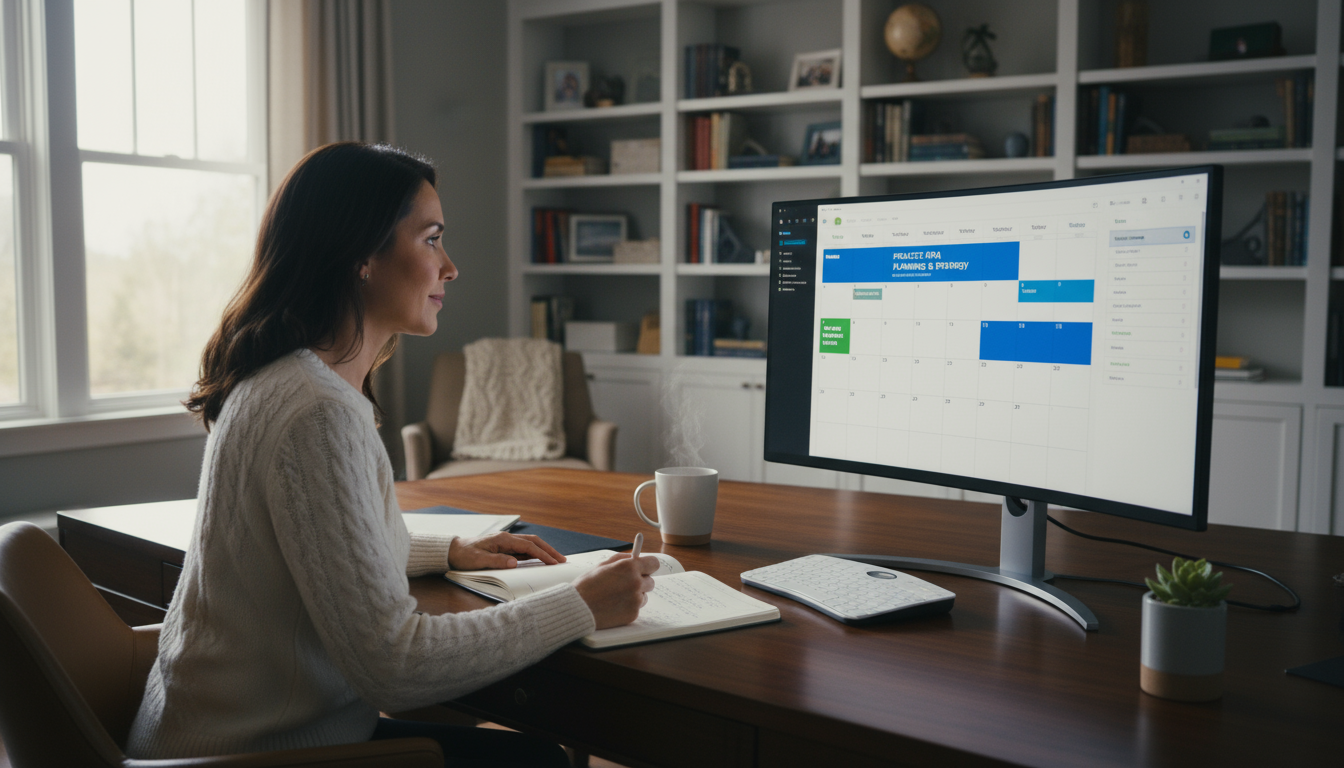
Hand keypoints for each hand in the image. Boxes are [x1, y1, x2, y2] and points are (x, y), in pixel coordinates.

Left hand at [447, 532, 565, 569]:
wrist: (452, 551)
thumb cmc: (463, 556)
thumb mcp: (477, 561)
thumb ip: (496, 561)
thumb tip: (515, 563)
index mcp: (502, 540)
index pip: (528, 546)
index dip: (543, 554)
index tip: (554, 562)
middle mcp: (506, 538)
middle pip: (533, 542)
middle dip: (549, 550)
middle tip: (562, 559)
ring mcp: (506, 542)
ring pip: (530, 545)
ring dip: (544, 551)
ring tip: (556, 559)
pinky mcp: (504, 548)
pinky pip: (523, 550)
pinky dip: (535, 554)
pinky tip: (540, 560)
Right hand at [572, 553, 660, 628]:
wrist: (577, 608)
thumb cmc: (587, 585)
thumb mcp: (602, 565)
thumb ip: (621, 559)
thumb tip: (633, 557)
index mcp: (629, 567)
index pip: (654, 563)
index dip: (648, 565)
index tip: (645, 568)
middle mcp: (636, 582)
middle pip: (651, 581)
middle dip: (641, 581)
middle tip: (626, 584)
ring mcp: (635, 600)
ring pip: (644, 596)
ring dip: (635, 595)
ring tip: (616, 596)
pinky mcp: (633, 614)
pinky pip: (636, 608)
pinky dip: (628, 607)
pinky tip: (614, 606)